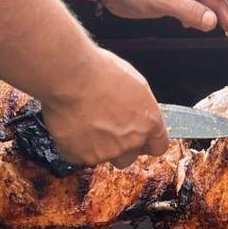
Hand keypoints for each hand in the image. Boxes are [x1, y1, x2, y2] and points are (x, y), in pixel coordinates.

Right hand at [40, 46, 169, 167]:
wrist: (70, 77)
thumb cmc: (99, 71)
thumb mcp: (133, 83)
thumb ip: (139, 106)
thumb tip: (134, 110)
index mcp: (149, 122)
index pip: (158, 146)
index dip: (145, 142)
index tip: (136, 137)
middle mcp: (131, 142)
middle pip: (129, 156)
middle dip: (119, 147)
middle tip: (103, 127)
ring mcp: (107, 153)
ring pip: (103, 157)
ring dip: (94, 145)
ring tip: (82, 120)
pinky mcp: (83, 157)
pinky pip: (78, 155)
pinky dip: (73, 144)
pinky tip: (69, 125)